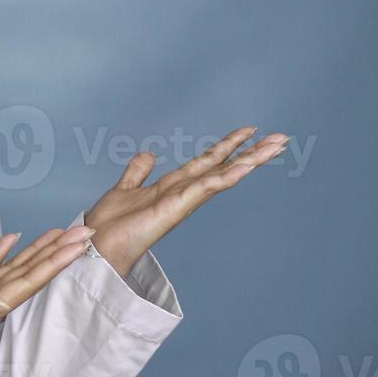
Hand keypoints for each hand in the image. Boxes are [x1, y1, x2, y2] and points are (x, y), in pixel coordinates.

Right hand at [0, 224, 93, 360]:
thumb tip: (0, 301)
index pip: (30, 281)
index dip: (55, 263)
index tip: (76, 247)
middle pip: (30, 270)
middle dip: (57, 251)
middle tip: (82, 232)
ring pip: (14, 266)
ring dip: (36, 249)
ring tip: (58, 232)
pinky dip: (1, 251)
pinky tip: (12, 239)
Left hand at [84, 126, 288, 276]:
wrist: (97, 245)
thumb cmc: (111, 224)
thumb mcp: (125, 188)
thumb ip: (138, 173)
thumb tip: (148, 155)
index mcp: (173, 187)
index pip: (206, 162)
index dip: (227, 146)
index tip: (249, 131)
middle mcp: (183, 193)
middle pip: (222, 167)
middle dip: (251, 153)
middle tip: (281, 138)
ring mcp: (182, 201)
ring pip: (222, 175)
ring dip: (250, 160)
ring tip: (276, 145)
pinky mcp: (175, 208)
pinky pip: (205, 188)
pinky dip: (225, 176)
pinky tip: (245, 165)